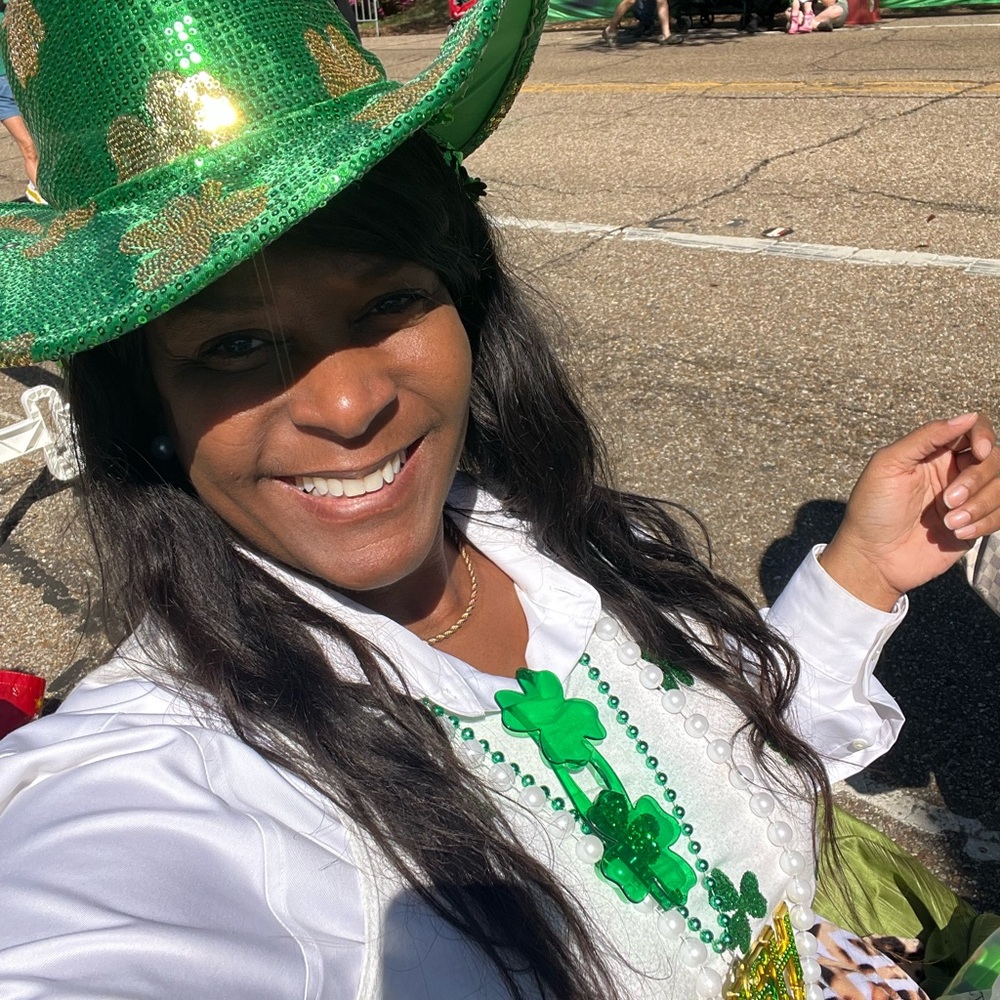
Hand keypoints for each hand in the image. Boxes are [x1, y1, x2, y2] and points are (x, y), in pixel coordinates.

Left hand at [819, 413, 999, 610]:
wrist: (873, 558)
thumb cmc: (872, 508)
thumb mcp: (888, 465)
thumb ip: (926, 437)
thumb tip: (968, 416)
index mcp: (933, 452)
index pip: (974, 430)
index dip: (983, 436)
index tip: (978, 453)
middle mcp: (954, 472)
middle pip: (994, 459)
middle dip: (976, 480)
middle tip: (947, 501)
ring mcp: (967, 499)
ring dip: (981, 505)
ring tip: (948, 523)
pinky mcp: (975, 525)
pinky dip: (984, 523)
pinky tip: (957, 533)